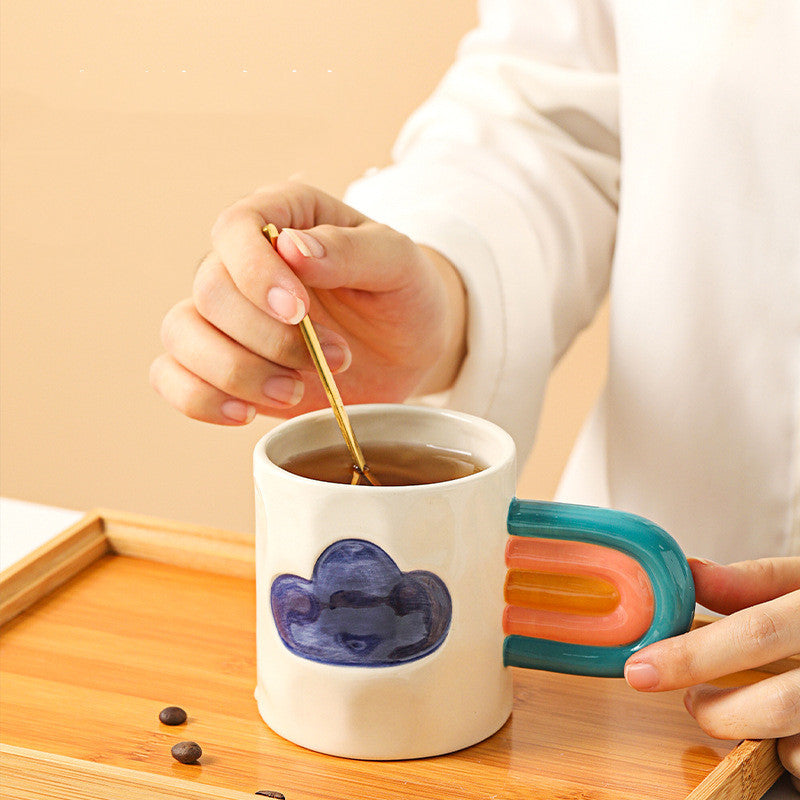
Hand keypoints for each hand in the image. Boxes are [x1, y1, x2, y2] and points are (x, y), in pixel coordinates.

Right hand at [150, 181, 466, 423]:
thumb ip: (350, 250)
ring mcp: (225, 315)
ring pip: (182, 335)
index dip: (256, 273)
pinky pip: (173, 376)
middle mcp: (241, 261)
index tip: (298, 312)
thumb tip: (290, 248)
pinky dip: (200, 399)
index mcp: (282, 217)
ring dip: (236, 372)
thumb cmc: (402, 294)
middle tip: (331, 358)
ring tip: (294, 392)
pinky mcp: (219, 363)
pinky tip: (246, 412)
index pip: (236, 227)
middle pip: (210, 291)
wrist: (405, 349)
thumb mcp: (397, 263)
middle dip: (267, 338)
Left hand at [624, 557, 799, 790]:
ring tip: (739, 706)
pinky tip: (788, 727)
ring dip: (755, 733)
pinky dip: (791, 754)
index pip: (756, 630)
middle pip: (777, 704)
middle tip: (690, 700)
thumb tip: (688, 573)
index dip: (693, 653)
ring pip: (798, 746)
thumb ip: (751, 582)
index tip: (642, 668)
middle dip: (717, 711)